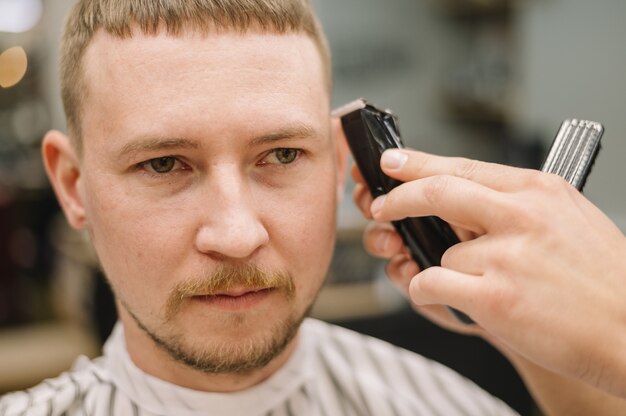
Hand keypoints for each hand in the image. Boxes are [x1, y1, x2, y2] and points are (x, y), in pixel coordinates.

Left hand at [354, 148, 625, 396]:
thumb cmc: (602, 280)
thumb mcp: (568, 219)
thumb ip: (516, 205)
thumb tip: (461, 201)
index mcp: (539, 190)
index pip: (463, 166)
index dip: (419, 163)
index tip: (392, 163)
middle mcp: (522, 215)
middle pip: (437, 192)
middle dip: (398, 200)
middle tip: (380, 207)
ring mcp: (507, 255)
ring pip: (441, 252)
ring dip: (448, 271)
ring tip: (487, 287)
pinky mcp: (494, 296)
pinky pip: (432, 283)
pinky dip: (429, 292)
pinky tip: (456, 300)